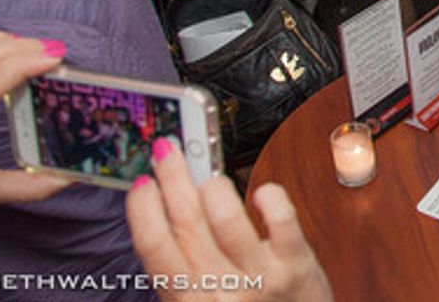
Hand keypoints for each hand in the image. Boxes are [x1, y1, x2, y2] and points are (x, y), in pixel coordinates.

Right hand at [127, 138, 332, 301]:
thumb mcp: (204, 300)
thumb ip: (186, 265)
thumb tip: (166, 209)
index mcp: (188, 301)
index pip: (155, 249)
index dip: (144, 210)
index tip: (142, 183)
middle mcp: (221, 292)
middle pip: (188, 224)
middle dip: (173, 179)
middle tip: (168, 152)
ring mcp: (260, 278)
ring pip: (227, 218)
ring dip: (215, 187)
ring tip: (213, 181)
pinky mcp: (296, 265)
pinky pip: (280, 219)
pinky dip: (269, 196)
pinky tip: (263, 193)